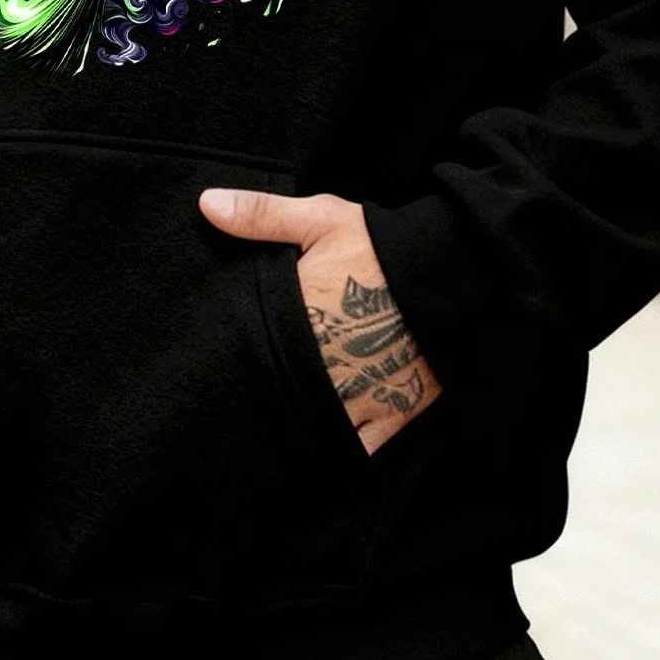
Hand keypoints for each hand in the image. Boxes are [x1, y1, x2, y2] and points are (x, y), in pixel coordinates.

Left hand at [200, 189, 440, 454]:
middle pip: (281, 397)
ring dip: (299, 427)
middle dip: (267, 397)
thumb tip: (205, 203)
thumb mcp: (321, 219)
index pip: (251, 356)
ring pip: (316, 428)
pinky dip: (342, 454)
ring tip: (278, 430)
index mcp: (301, 324)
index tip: (220, 368)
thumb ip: (261, 216)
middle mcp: (327, 368)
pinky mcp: (397, 411)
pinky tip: (322, 455)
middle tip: (247, 401)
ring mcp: (362, 395)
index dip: (236, 364)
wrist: (454, 269)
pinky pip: (362, 450)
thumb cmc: (381, 244)